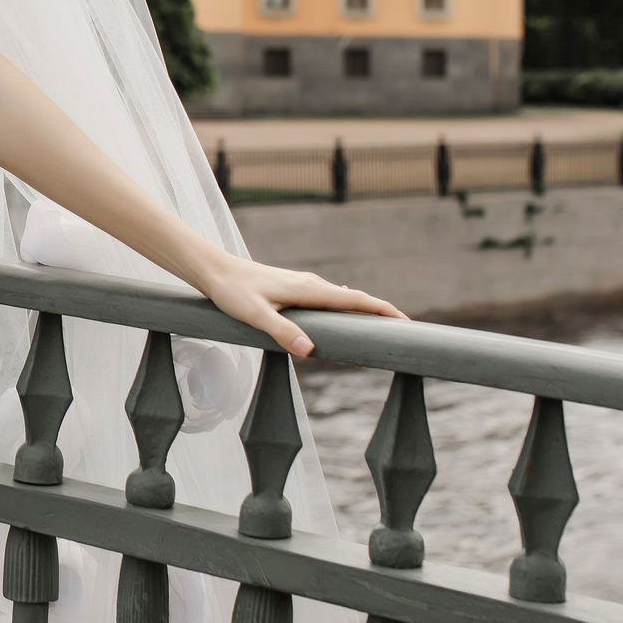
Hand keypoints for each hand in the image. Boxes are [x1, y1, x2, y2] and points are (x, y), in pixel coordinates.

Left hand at [192, 253, 404, 356]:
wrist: (214, 271)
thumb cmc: (232, 293)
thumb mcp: (255, 316)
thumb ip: (283, 331)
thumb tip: (310, 351)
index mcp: (309, 290)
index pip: (356, 300)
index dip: (383, 311)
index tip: (407, 323)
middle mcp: (312, 284)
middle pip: (355, 300)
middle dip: (381, 315)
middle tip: (404, 336)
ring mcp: (304, 285)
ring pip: (343, 300)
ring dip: (363, 314)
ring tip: (380, 335)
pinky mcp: (295, 289)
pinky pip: (329, 301)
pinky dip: (345, 312)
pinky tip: (344, 321)